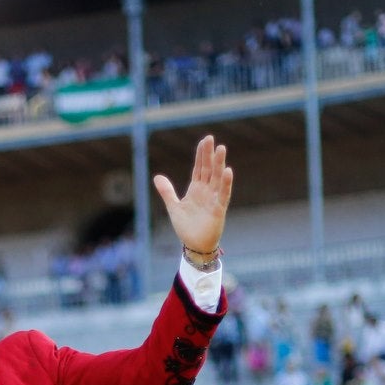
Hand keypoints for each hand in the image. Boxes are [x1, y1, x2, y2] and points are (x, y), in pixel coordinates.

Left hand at [153, 136, 231, 255]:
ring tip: (221, 149)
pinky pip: (223, 194)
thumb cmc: (186, 227)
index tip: (204, 141)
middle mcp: (207, 191)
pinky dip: (226, 183)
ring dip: (219, 164)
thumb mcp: (174, 207)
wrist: (194, 245)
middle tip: (210, 138)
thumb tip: (157, 176)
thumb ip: (167, 192)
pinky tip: (228, 171)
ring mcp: (213, 199)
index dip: (201, 155)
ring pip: (217, 178)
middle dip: (209, 154)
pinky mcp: (219, 209)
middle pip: (209, 169)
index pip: (199, 168)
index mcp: (196, 189)